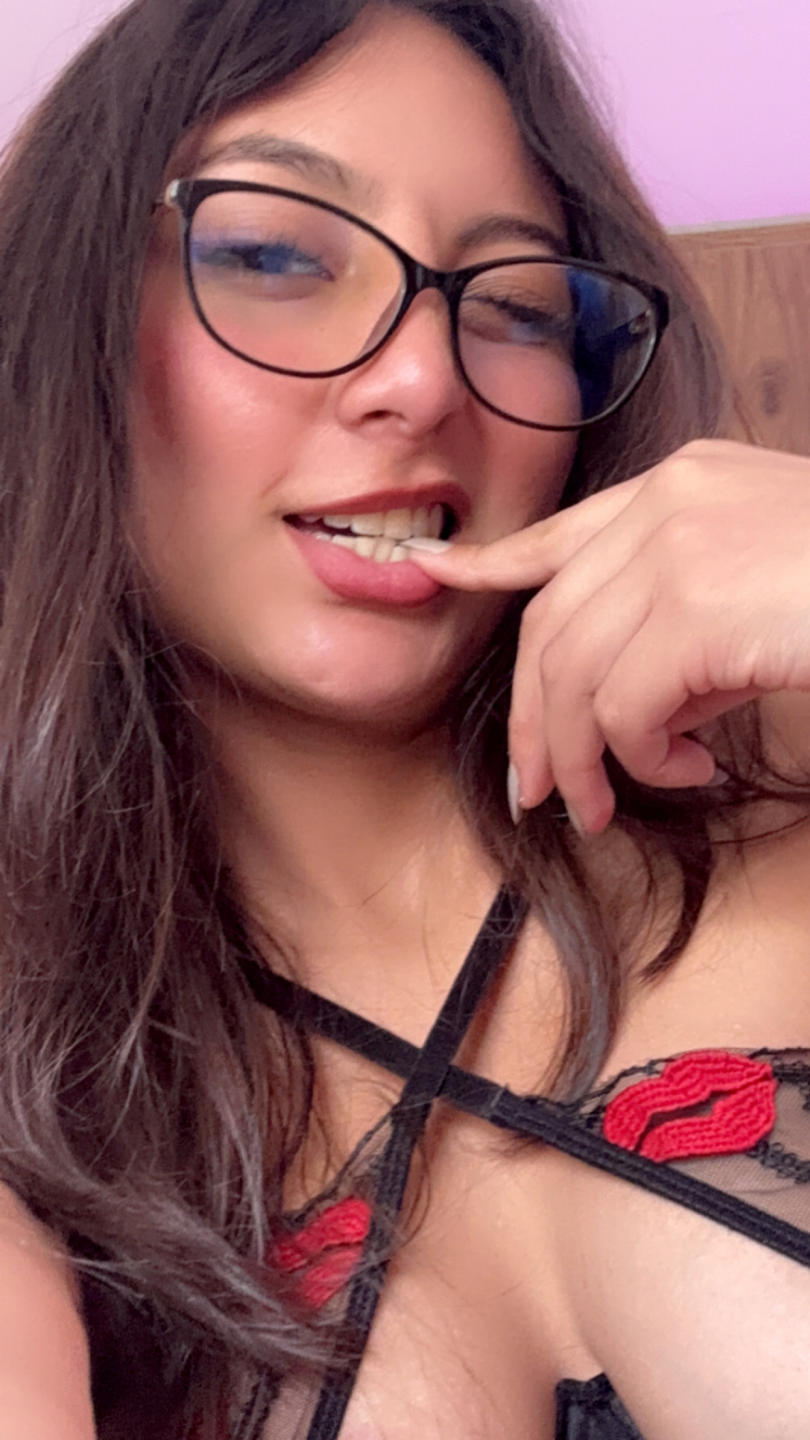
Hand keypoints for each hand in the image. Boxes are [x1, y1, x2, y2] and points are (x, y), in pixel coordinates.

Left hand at [405, 440, 809, 833]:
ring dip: (581, 758)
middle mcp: (668, 502)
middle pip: (549, 623)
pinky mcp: (698, 606)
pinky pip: (624, 709)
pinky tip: (686, 772)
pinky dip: (641, 760)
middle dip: (531, 717)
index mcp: (684, 483)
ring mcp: (680, 547)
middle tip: (538, 788)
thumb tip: (635, 702)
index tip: (436, 577)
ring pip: (573, 675)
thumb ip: (689, 610)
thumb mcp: (765, 577)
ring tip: (607, 805)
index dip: (492, 564)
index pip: (561, 532)